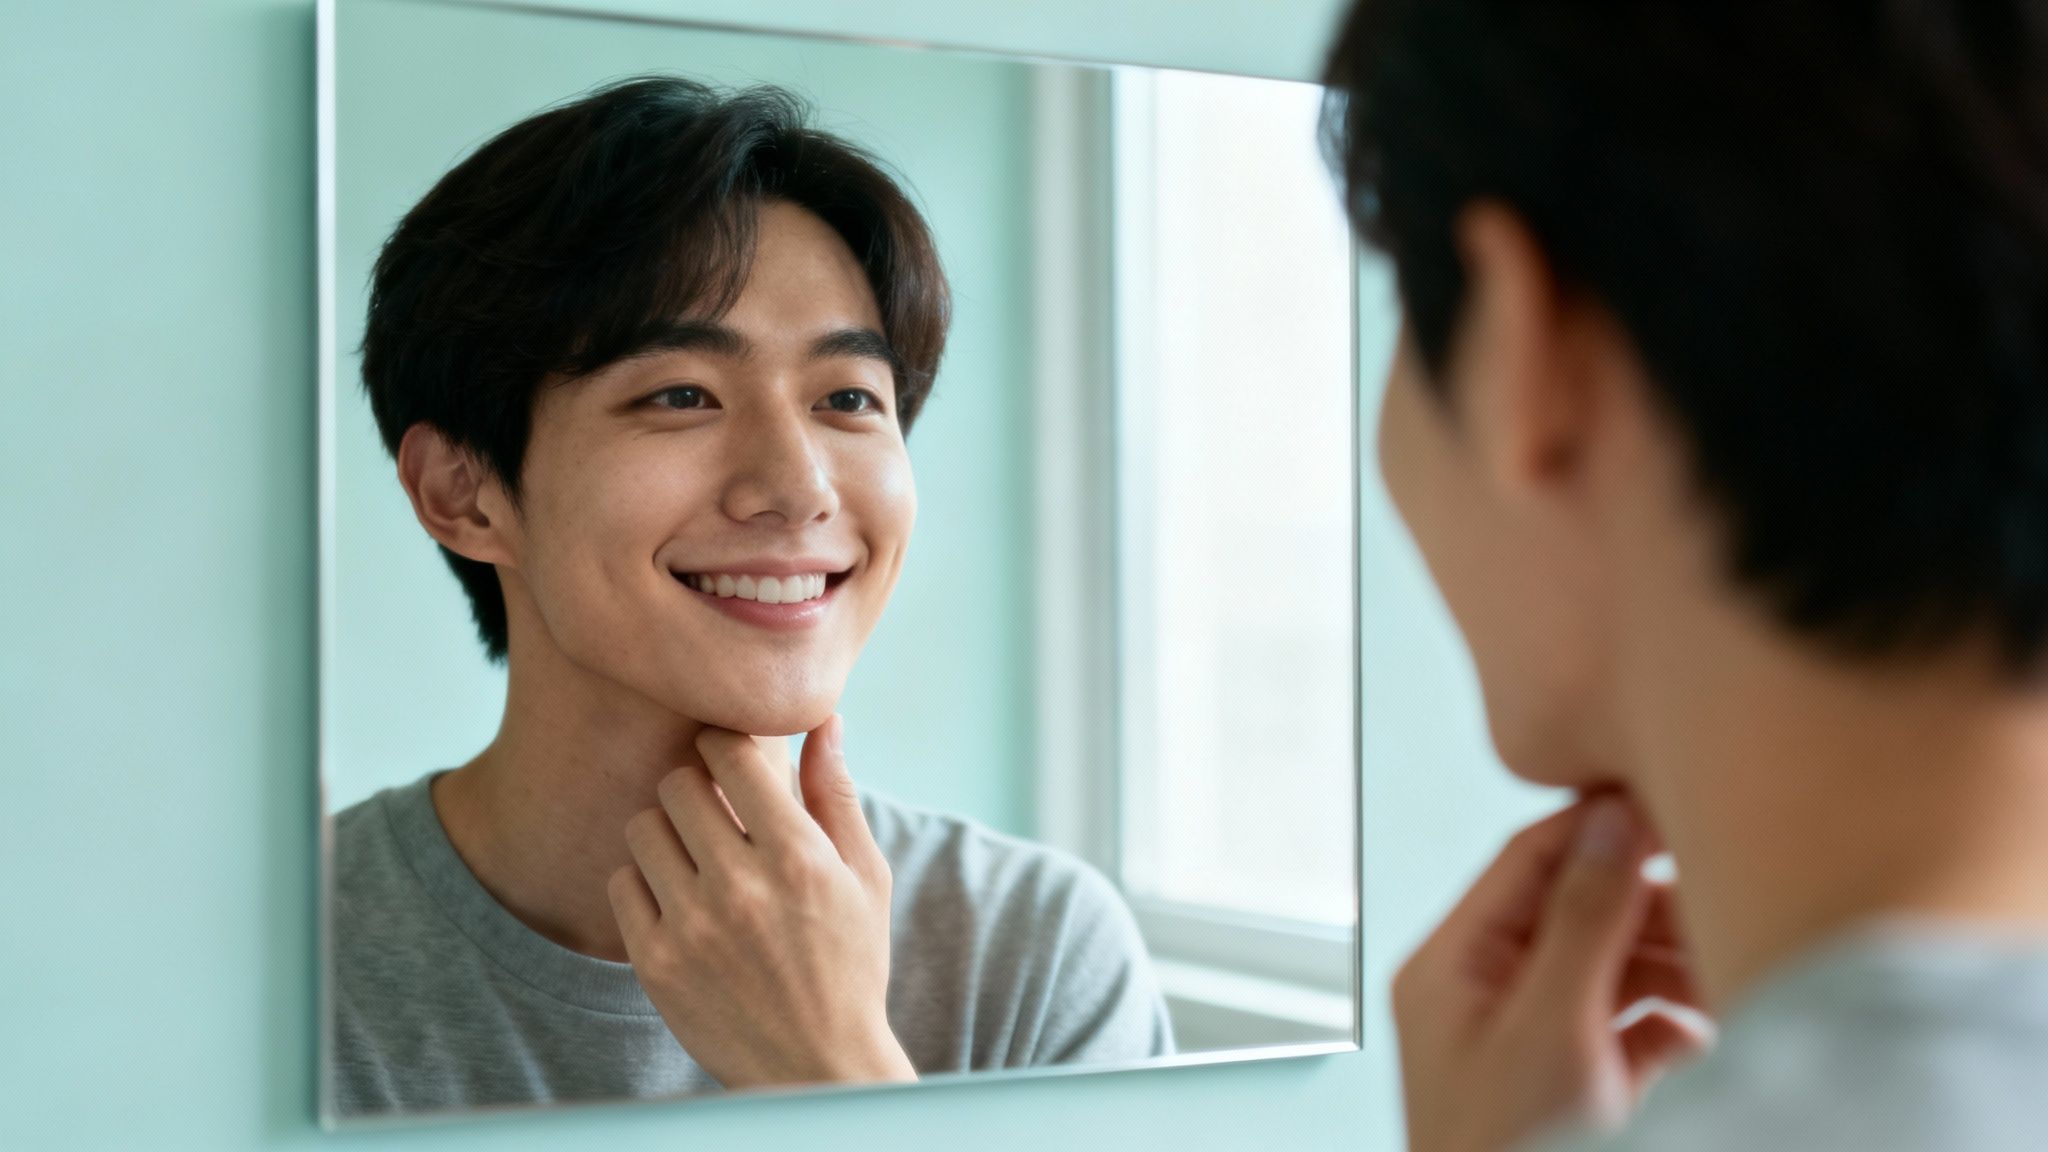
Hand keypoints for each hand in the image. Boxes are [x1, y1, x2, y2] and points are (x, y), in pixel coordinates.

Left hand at [606, 714, 914, 1088]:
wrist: (814, 1067)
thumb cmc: (849, 962)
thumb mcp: (865, 877)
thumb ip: (835, 794)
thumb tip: (824, 719)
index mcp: (798, 856)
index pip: (730, 753)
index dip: (723, 742)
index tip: (726, 756)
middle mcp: (741, 886)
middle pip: (678, 783)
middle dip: (696, 788)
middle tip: (714, 814)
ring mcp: (692, 926)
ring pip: (644, 828)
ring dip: (668, 833)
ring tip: (696, 859)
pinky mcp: (655, 963)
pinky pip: (622, 882)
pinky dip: (645, 883)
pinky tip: (678, 902)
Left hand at [1395, 796, 1709, 1151]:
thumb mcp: (1550, 1027)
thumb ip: (1581, 920)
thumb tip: (1610, 821)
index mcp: (1450, 966)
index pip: (1526, 858)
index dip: (1601, 825)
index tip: (1676, 803)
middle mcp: (1479, 994)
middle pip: (1575, 911)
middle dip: (1654, 911)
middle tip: (1723, 906)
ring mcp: (1522, 1043)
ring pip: (1608, 971)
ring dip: (1673, 971)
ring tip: (1726, 978)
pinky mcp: (1564, 1089)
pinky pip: (1624, 1032)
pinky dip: (1669, 1030)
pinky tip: (1705, 1041)